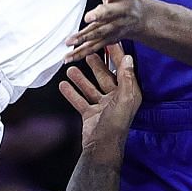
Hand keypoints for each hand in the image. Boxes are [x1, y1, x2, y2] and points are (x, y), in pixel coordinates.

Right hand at [60, 44, 140, 164]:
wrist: (101, 149)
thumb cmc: (115, 125)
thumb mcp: (123, 99)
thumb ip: (126, 78)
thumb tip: (129, 58)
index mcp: (128, 94)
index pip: (122, 69)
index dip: (116, 55)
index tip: (109, 40)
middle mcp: (116, 98)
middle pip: (105, 76)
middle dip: (96, 65)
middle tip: (87, 52)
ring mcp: (102, 106)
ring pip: (90, 87)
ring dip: (80, 78)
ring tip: (70, 67)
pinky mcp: (90, 114)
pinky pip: (80, 100)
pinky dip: (71, 93)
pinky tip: (63, 84)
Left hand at [66, 0, 142, 62]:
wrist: (140, 16)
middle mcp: (121, 11)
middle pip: (111, 14)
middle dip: (101, 15)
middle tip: (90, 17)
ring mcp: (115, 27)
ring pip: (101, 33)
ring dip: (86, 38)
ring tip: (70, 41)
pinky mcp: (108, 39)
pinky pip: (94, 47)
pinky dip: (81, 52)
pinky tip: (69, 56)